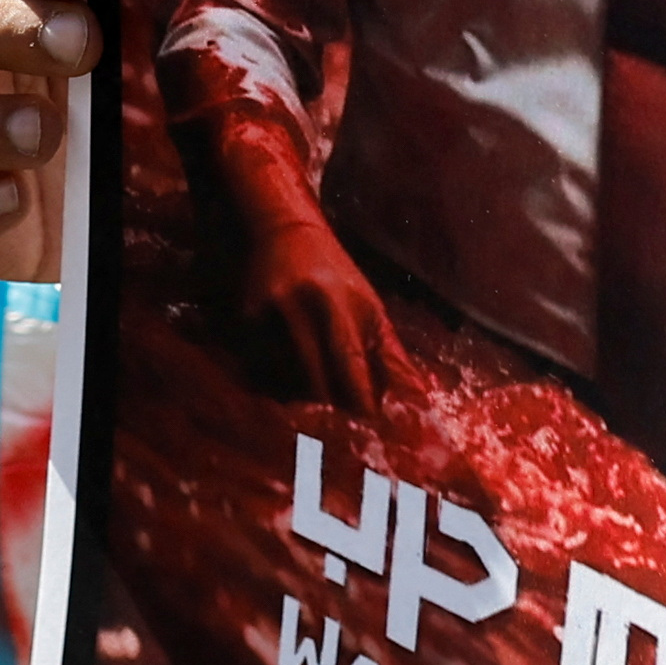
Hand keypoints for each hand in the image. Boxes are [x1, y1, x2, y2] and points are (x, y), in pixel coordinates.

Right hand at [240, 214, 404, 408]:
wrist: (286, 231)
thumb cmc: (337, 276)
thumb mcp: (369, 305)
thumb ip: (390, 352)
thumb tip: (419, 394)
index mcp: (340, 298)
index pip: (350, 356)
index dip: (359, 394)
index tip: (370, 424)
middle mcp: (304, 302)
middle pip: (315, 372)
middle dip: (329, 406)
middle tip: (341, 433)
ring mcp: (271, 310)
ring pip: (286, 375)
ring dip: (302, 397)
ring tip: (314, 412)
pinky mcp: (246, 317)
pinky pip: (262, 366)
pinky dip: (276, 381)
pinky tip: (286, 384)